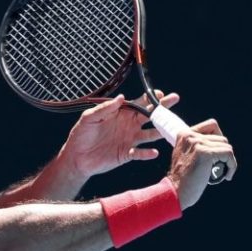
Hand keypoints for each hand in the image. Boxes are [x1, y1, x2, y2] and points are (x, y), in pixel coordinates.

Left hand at [60, 90, 179, 177]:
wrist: (76, 156)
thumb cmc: (81, 134)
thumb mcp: (89, 118)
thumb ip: (104, 108)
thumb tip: (121, 98)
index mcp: (121, 114)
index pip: (139, 103)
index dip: (149, 98)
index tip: (158, 94)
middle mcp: (129, 125)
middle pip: (150, 115)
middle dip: (163, 108)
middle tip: (175, 99)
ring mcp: (130, 139)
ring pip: (150, 134)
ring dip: (160, 131)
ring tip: (170, 128)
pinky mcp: (127, 154)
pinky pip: (140, 153)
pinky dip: (147, 153)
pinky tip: (154, 152)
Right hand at [167, 119, 236, 209]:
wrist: (175, 191)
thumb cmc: (183, 178)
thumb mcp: (185, 154)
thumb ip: (197, 145)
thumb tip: (218, 141)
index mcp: (183, 134)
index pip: (211, 125)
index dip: (218, 139)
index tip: (216, 154)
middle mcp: (189, 135)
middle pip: (221, 137)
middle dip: (223, 153)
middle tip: (218, 166)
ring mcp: (197, 143)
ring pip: (226, 146)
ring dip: (228, 160)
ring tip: (222, 172)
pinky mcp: (205, 153)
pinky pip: (228, 154)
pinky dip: (232, 166)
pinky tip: (227, 176)